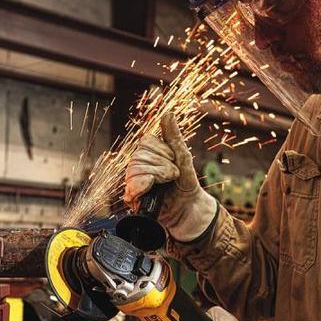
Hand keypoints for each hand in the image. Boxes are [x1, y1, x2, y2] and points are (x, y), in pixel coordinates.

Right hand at [124, 113, 217, 242]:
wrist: (189, 207)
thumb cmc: (186, 181)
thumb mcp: (183, 156)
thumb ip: (173, 136)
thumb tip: (168, 114)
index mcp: (147, 153)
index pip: (145, 142)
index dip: (163, 151)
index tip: (174, 161)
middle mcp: (137, 165)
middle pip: (140, 156)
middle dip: (162, 165)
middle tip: (172, 175)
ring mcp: (133, 181)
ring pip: (136, 170)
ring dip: (157, 176)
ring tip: (166, 183)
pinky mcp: (132, 198)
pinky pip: (132, 186)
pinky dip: (144, 186)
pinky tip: (152, 189)